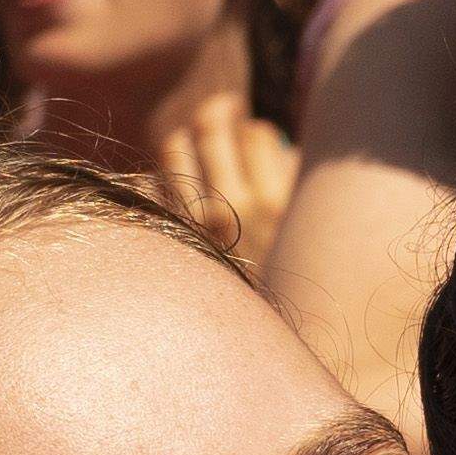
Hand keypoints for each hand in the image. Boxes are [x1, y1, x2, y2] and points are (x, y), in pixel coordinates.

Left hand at [143, 77, 296, 270]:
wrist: (257, 346)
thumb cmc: (287, 285)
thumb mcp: (305, 238)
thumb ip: (293, 189)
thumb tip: (277, 145)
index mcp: (277, 206)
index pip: (256, 134)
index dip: (256, 128)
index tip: (256, 134)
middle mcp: (231, 210)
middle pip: (212, 129)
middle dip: (218, 110)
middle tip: (224, 108)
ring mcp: (191, 225)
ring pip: (174, 149)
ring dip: (186, 135)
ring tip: (196, 136)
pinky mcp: (165, 239)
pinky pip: (150, 184)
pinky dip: (161, 173)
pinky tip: (174, 177)